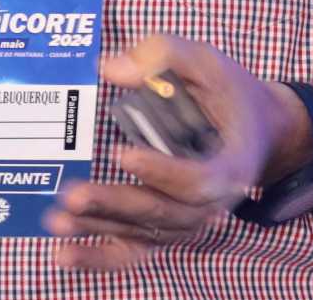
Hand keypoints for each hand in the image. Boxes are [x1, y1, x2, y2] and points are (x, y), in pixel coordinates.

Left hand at [46, 33, 304, 272]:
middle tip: (73, 195)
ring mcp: (185, 220)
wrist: (255, 128)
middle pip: (161, 214)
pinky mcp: (163, 227)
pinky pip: (134, 251)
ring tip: (56, 221)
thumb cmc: (227, 92)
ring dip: (98, 230)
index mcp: (229, 165)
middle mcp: (210, 204)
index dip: (161, 171)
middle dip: (115, 205)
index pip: (197, 181)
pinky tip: (62, 254)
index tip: (122, 152)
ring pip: (142, 234)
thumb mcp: (206, 61)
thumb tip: (110, 68)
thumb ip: (163, 55)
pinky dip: (99, 257)